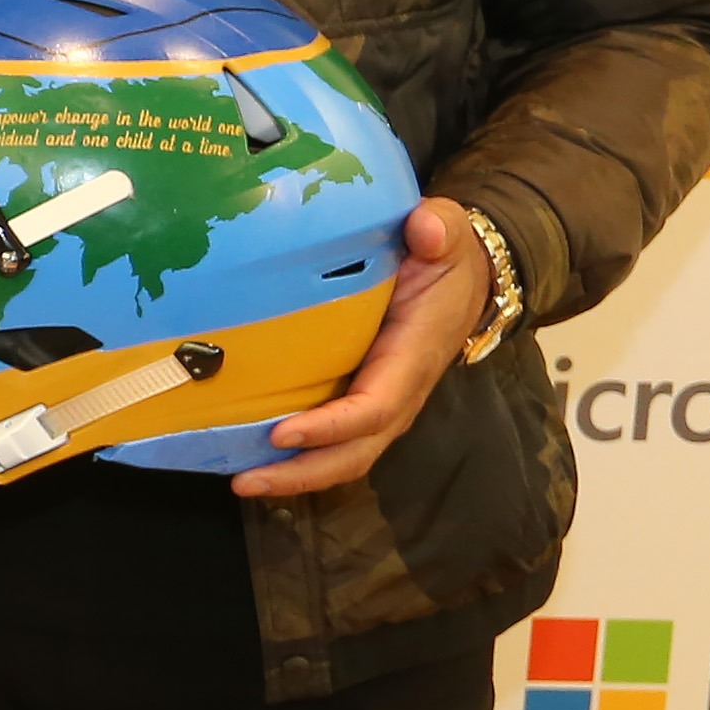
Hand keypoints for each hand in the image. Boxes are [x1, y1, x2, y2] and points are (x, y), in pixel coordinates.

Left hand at [232, 196, 488, 498]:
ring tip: (243, 481)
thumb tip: (426, 228)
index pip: (375, 407)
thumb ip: (438, 230)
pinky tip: (252, 455)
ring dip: (296, 474)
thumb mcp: (449, 235)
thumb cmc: (448, 257)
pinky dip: (299, 455)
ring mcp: (381, 400)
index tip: (282, 433)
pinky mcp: (363, 397)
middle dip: (304, 473)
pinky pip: (333, 438)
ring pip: (344, 454)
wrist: (466, 275)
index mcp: (413, 356)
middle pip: (355, 451)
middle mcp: (399, 391)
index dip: (331, 427)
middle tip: (246, 481)